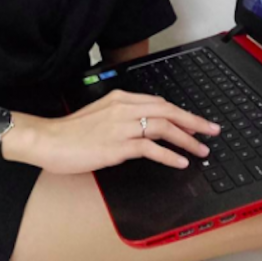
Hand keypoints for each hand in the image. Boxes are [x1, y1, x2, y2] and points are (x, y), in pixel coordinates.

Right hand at [34, 89, 220, 174]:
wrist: (49, 139)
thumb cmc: (71, 131)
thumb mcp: (100, 115)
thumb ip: (123, 118)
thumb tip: (144, 131)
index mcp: (121, 98)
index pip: (160, 102)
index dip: (183, 113)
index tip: (198, 122)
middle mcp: (124, 107)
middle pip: (168, 110)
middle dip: (194, 122)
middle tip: (212, 132)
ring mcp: (121, 126)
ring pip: (163, 127)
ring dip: (187, 140)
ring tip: (201, 150)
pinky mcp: (117, 146)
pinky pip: (150, 148)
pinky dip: (169, 155)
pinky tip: (180, 162)